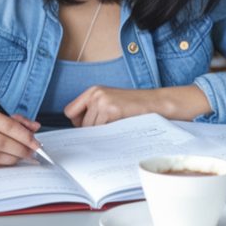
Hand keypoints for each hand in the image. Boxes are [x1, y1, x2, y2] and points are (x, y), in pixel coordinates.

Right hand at [0, 104, 42, 167]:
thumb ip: (19, 121)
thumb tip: (35, 127)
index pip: (6, 125)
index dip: (24, 136)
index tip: (36, 143)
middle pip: (0, 142)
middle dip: (20, 149)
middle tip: (31, 152)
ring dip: (13, 158)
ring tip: (22, 156)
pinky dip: (3, 163)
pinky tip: (10, 160)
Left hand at [64, 85, 212, 126]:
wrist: (156, 103)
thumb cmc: (134, 106)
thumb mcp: (110, 102)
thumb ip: (94, 111)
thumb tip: (79, 130)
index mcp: (93, 90)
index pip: (69, 112)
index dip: (78, 122)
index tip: (90, 127)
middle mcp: (95, 94)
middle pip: (79, 124)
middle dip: (92, 130)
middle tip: (109, 127)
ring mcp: (102, 101)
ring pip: (90, 129)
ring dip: (102, 133)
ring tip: (117, 126)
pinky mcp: (111, 110)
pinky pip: (100, 131)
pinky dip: (109, 134)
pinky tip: (120, 127)